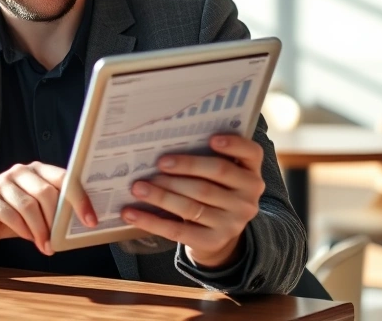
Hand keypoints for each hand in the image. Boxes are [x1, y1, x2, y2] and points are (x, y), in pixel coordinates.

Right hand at [0, 162, 96, 254]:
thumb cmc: (8, 212)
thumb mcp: (32, 208)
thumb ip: (51, 210)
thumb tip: (79, 225)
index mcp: (37, 170)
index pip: (64, 178)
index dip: (79, 198)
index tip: (91, 220)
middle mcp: (20, 172)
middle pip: (46, 193)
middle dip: (57, 220)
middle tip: (61, 241)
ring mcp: (3, 183)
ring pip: (29, 206)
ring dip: (41, 230)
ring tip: (46, 246)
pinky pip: (12, 215)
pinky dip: (24, 230)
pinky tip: (29, 239)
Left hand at [120, 134, 264, 268]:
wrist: (217, 235)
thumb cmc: (211, 192)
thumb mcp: (218, 176)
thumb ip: (206, 159)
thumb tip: (164, 143)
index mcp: (251, 174)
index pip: (251, 154)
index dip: (234, 145)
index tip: (211, 139)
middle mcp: (247, 198)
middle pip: (215, 176)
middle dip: (184, 168)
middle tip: (157, 164)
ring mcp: (232, 223)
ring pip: (193, 204)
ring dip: (162, 195)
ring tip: (138, 187)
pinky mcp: (212, 241)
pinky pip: (177, 230)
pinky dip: (151, 221)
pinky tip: (130, 213)